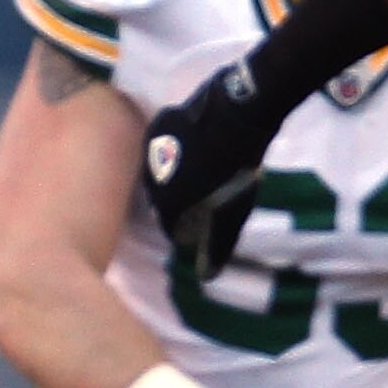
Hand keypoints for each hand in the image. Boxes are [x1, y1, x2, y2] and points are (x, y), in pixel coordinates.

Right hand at [140, 67, 273, 270]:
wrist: (237, 113)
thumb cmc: (237, 166)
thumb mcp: (234, 209)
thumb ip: (219, 242)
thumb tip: (210, 274)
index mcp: (166, 202)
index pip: (170, 227)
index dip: (186, 230)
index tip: (200, 227)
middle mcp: (150, 179)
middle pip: (161, 200)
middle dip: (178, 203)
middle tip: (201, 199)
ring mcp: (151, 150)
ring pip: (158, 173)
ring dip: (173, 177)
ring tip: (196, 173)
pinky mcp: (158, 126)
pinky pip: (161, 147)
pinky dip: (172, 152)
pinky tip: (191, 148)